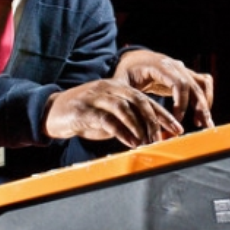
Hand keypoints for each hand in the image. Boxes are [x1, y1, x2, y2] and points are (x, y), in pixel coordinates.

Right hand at [43, 78, 183, 147]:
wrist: (52, 111)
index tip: (177, 129)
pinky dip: (122, 131)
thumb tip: (151, 136)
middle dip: (154, 121)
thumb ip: (127, 120)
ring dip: (139, 127)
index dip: (163, 114)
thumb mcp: (109, 115)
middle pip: (139, 101)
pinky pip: (107, 119)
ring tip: (148, 142)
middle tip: (162, 139)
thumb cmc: (85, 115)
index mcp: (118, 87)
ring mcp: (96, 96)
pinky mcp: (83, 109)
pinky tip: (131, 142)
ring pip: (124, 108)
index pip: (146, 99)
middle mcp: (110, 88)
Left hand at [113, 49, 214, 128]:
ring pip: (202, 85)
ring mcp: (183, 69)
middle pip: (194, 85)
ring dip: (205, 104)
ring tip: (204, 125)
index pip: (178, 83)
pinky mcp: (186, 75)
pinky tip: (201, 115)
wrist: (135, 59)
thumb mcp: (121, 81)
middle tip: (201, 127)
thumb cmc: (127, 72)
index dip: (181, 102)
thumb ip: (125, 95)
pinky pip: (203, 84)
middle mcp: (175, 65)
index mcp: (159, 65)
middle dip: (199, 107)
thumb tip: (127, 116)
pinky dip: (206, 98)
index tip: (177, 120)